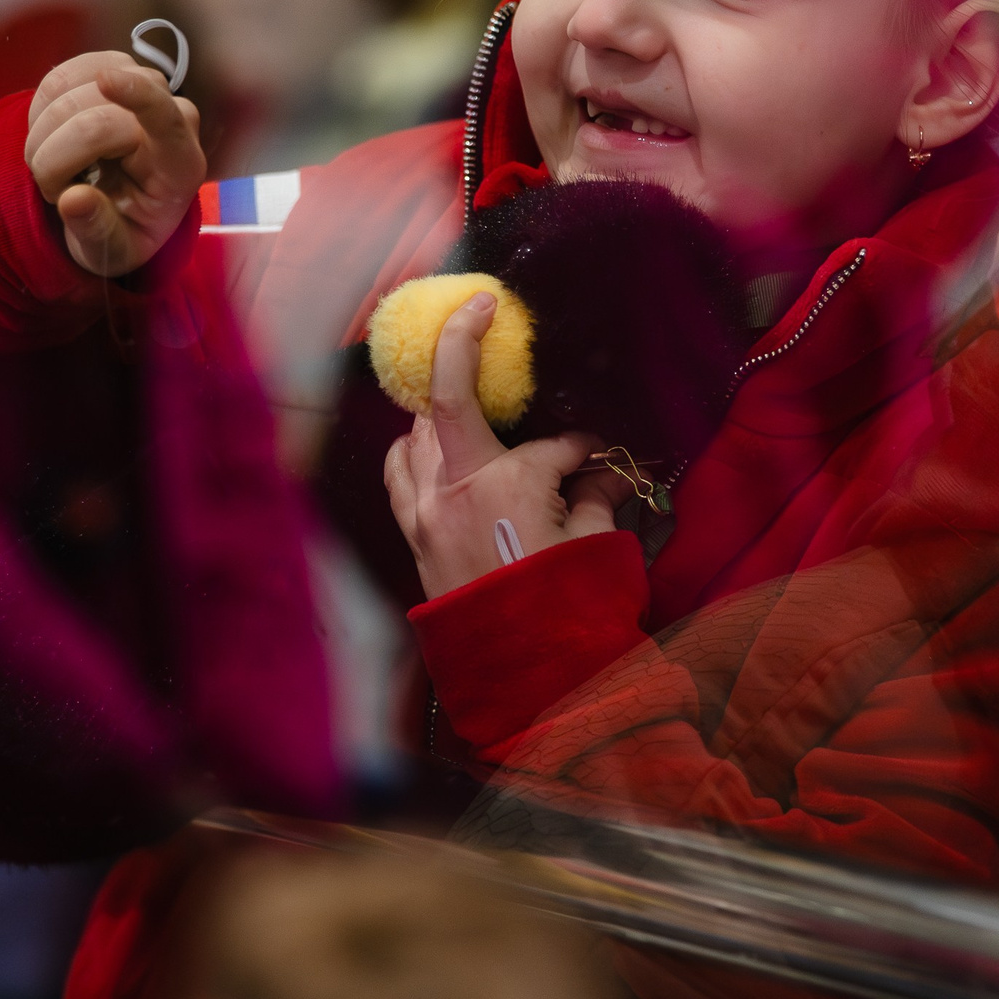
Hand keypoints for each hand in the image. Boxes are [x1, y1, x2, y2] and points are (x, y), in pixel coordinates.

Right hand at [23, 51, 205, 277]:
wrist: (121, 206)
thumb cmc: (123, 230)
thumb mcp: (114, 250)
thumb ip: (97, 230)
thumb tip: (73, 200)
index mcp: (181, 166)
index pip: (166, 121)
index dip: (138, 96)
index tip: (106, 80)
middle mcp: (171, 116)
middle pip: (94, 119)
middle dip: (55, 157)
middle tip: (54, 191)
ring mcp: (141, 84)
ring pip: (69, 91)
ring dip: (43, 134)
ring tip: (57, 167)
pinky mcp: (111, 67)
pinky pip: (59, 77)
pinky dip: (40, 109)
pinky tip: (52, 135)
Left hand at [381, 291, 618, 599]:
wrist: (528, 685)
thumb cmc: (570, 614)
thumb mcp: (597, 547)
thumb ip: (593, 498)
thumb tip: (600, 473)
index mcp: (506, 482)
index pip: (549, 445)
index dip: (579, 446)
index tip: (598, 453)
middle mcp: (452, 489)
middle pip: (445, 402)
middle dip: (460, 352)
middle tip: (473, 313)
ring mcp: (423, 517)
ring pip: (411, 439)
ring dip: (433, 414)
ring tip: (456, 403)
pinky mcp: (413, 544)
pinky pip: (399, 480)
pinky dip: (411, 457)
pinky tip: (425, 454)